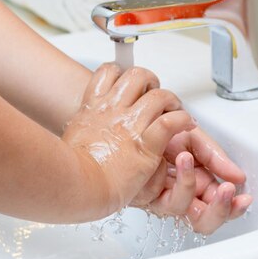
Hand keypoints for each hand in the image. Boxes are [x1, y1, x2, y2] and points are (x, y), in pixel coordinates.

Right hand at [62, 63, 195, 216]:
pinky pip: (172, 121)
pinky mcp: (146, 143)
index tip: (131, 84)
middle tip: (156, 96)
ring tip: (176, 110)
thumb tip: (85, 130)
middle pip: (137, 76)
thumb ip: (84, 129)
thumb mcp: (71, 138)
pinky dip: (183, 120)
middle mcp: (112, 111)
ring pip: (159, 96)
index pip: (108, 73)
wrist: (76, 186)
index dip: (123, 73)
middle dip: (151, 82)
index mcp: (93, 109)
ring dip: (172, 101)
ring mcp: (130, 125)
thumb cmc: (70, 171)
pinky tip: (187, 124)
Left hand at [138, 128, 253, 234]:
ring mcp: (165, 198)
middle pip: (205, 222)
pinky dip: (178, 178)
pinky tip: (182, 158)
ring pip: (184, 214)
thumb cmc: (165, 132)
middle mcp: (185, 197)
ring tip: (189, 159)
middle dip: (219, 210)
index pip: (221, 208)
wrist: (141, 124)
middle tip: (226, 190)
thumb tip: (239, 177)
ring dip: (191, 185)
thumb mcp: (196, 141)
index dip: (234, 207)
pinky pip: (166, 198)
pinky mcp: (147, 196)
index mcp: (201, 186)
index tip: (244, 198)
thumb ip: (216, 158)